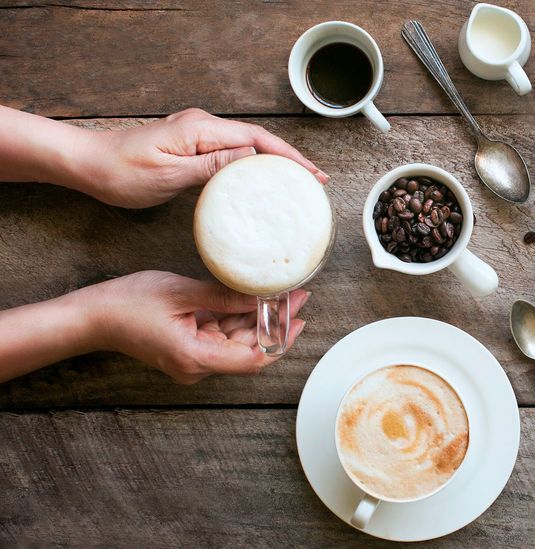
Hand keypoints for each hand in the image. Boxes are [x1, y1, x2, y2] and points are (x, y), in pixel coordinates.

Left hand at [79, 108, 328, 207]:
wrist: (89, 165)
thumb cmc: (122, 173)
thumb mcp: (171, 174)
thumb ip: (213, 165)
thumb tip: (252, 158)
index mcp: (201, 130)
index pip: (257, 139)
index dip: (288, 156)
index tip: (311, 174)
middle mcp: (202, 125)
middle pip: (258, 139)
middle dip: (289, 159)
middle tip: (315, 182)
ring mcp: (197, 133)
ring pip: (247, 145)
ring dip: (274, 162)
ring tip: (297, 181)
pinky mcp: (192, 144)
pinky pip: (231, 151)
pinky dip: (253, 164)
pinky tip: (262, 179)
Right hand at [84, 271, 308, 383]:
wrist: (93, 316)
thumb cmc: (129, 303)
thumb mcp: (180, 293)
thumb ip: (223, 297)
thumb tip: (262, 297)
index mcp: (197, 357)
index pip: (254, 358)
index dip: (281, 339)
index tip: (299, 317)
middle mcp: (198, 366)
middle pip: (249, 350)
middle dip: (275, 324)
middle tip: (298, 295)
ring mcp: (194, 359)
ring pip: (238, 342)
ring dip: (259, 320)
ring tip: (284, 294)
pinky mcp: (190, 349)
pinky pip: (222, 336)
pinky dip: (239, 319)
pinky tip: (255, 300)